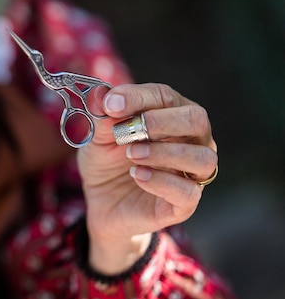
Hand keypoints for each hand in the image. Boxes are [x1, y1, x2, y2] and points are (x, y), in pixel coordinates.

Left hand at [78, 83, 217, 273]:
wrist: (101, 202)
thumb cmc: (107, 162)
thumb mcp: (97, 137)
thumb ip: (102, 117)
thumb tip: (100, 96)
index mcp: (171, 114)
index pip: (165, 96)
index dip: (138, 97)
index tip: (110, 104)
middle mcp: (191, 140)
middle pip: (196, 120)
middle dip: (161, 121)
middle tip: (131, 130)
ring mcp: (192, 172)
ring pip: (201, 158)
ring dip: (165, 153)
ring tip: (132, 155)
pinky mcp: (184, 203)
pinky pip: (189, 192)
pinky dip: (162, 181)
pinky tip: (138, 175)